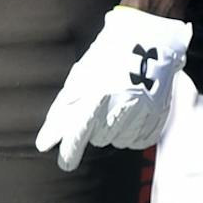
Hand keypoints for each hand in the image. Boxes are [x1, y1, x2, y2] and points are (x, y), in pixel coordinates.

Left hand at [35, 6, 193, 171]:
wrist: (150, 38)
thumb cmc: (107, 56)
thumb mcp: (80, 78)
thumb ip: (61, 112)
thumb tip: (44, 144)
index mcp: (96, 97)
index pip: (78, 137)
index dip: (69, 154)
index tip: (66, 164)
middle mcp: (120, 108)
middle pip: (99, 139)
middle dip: (95, 128)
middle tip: (101, 106)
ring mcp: (142, 112)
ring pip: (120, 141)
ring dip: (115, 130)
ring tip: (120, 105)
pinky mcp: (159, 114)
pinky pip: (141, 140)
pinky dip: (134, 132)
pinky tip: (134, 114)